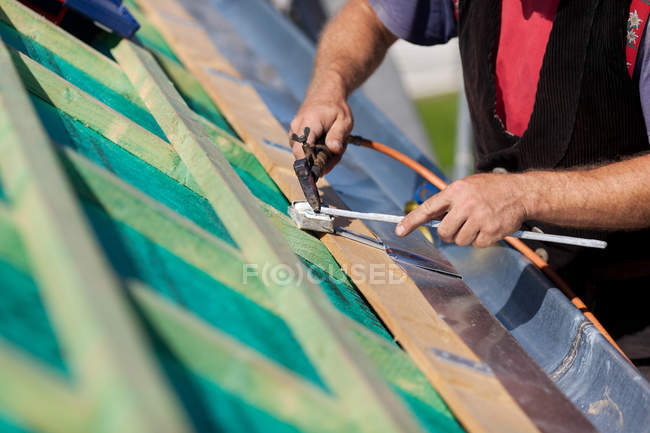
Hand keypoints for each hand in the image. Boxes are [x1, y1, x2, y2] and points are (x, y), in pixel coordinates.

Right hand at [289, 89, 352, 173]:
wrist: (325, 94)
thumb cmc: (336, 107)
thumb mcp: (344, 120)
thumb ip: (338, 135)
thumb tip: (333, 149)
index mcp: (309, 122)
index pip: (302, 147)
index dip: (307, 164)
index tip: (316, 175)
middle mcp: (297, 127)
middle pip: (302, 154)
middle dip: (320, 161)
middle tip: (337, 155)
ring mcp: (294, 132)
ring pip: (303, 154)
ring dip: (319, 156)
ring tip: (334, 146)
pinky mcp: (295, 136)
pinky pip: (304, 150)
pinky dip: (316, 152)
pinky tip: (327, 146)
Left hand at [395, 173, 530, 247]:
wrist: (521, 191)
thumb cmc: (490, 189)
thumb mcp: (467, 186)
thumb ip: (449, 201)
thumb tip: (429, 218)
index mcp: (456, 191)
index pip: (428, 208)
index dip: (411, 221)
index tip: (399, 231)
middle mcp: (465, 204)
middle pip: (444, 232)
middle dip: (449, 233)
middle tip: (460, 225)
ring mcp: (479, 218)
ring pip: (459, 240)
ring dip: (467, 236)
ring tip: (478, 222)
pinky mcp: (491, 230)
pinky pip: (476, 245)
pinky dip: (482, 240)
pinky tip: (489, 227)